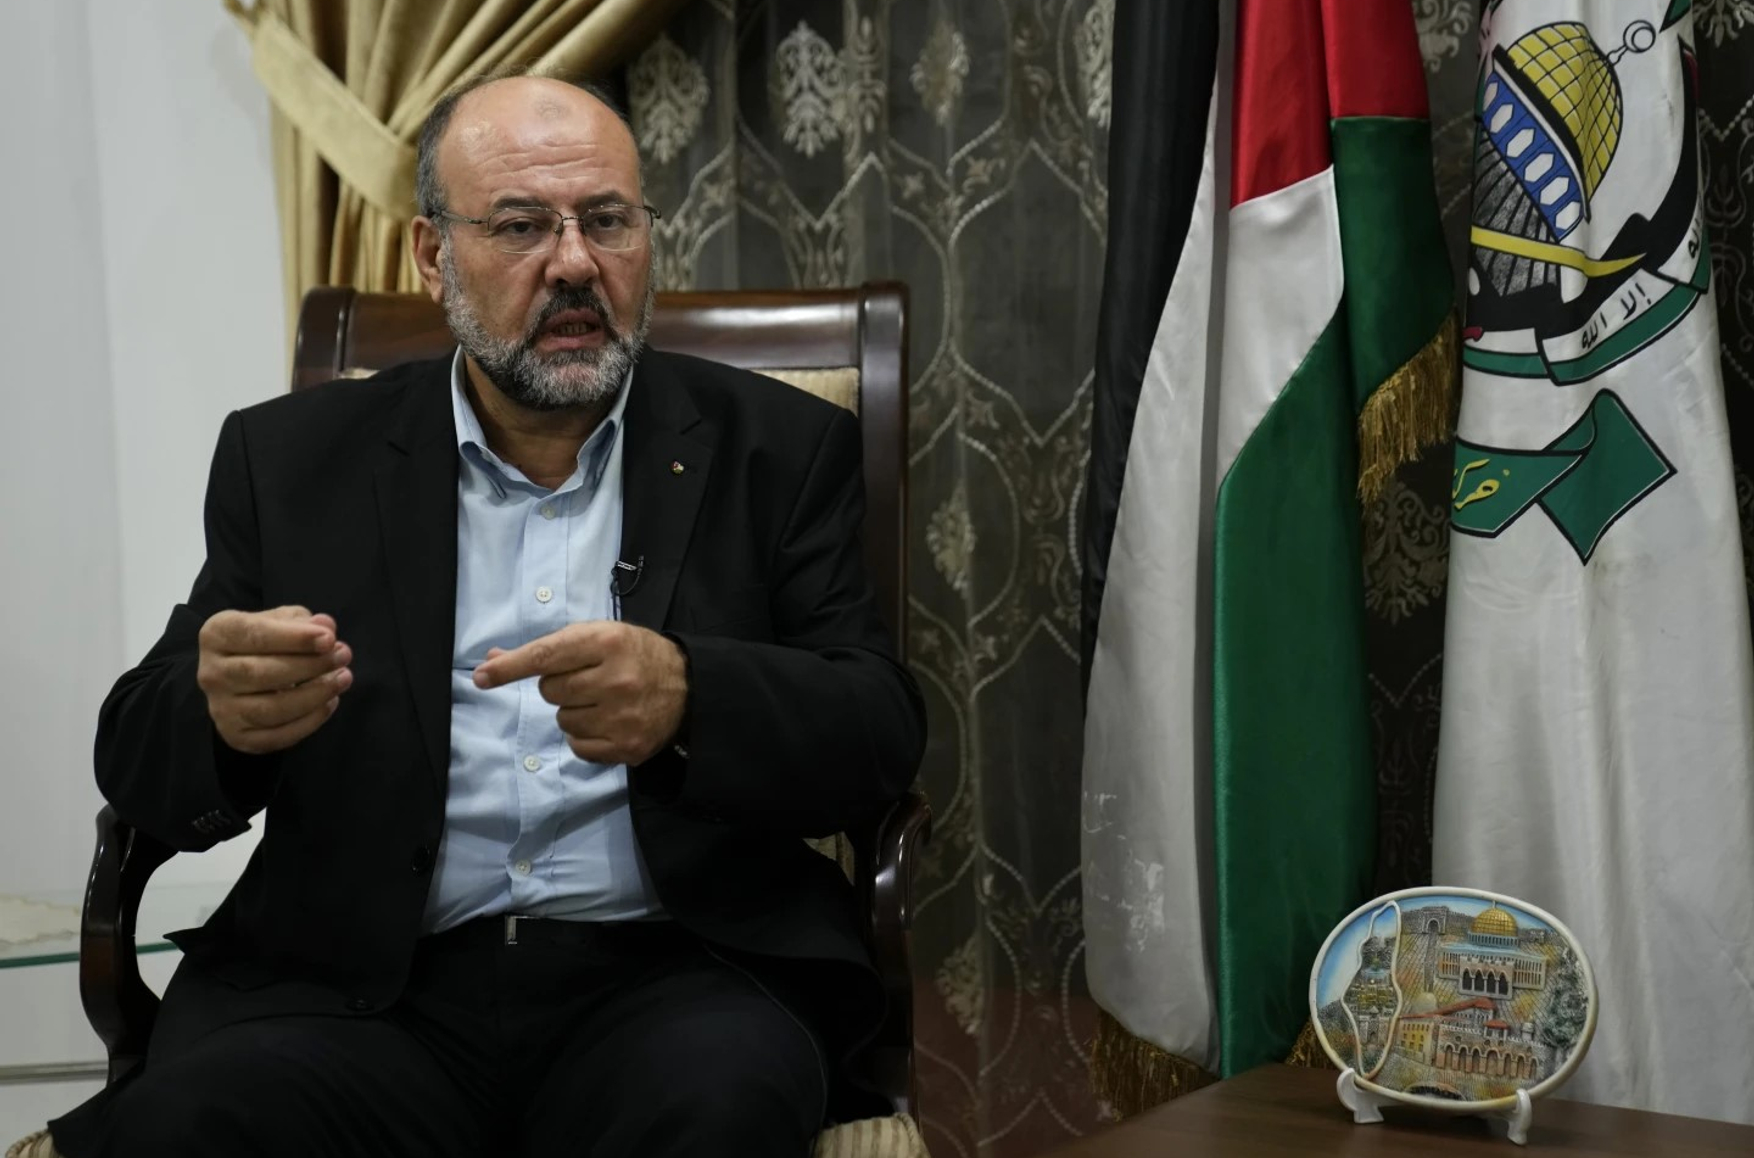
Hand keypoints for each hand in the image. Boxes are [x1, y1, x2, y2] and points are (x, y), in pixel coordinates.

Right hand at [197, 606, 351, 754]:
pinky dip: (309, 722)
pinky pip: (276, 736)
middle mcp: (211, 673)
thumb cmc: (265, 642)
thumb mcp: (281, 621)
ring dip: (314, 695)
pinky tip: (329, 703)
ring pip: (270, 709)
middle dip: (310, 665)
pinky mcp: (236, 736)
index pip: (254, 635)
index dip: (295, 638)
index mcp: (217, 635)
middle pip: (261, 673)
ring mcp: (221, 709)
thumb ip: (302, 622)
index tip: (329, 639)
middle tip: (343, 656)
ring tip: (343, 679)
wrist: (239, 679)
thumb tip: (325, 627)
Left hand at [472, 621, 686, 766]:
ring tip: (602, 702)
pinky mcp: (626, 747)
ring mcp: (622, 717)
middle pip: (550, 691)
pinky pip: (577, 746)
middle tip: (588, 680)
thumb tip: (491, 661)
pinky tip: (607, 722)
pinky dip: (584, 736)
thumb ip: (548, 648)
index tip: (481, 677)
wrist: (688, 687)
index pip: (547, 656)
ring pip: (562, 720)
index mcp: (608, 643)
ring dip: (572, 712)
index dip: (510, 667)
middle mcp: (616, 680)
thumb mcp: (598, 636)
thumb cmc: (635, 655)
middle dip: (559, 686)